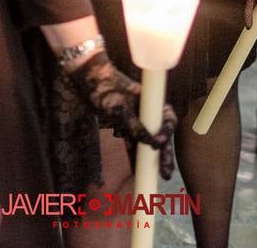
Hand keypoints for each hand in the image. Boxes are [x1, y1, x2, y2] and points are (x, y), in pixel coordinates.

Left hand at [66, 52, 177, 178]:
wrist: (89, 79)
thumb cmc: (106, 88)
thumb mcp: (120, 108)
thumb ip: (135, 126)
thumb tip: (151, 144)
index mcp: (152, 102)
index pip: (168, 120)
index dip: (166, 134)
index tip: (160, 145)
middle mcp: (149, 112)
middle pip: (161, 135)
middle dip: (164, 154)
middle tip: (165, 174)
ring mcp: (138, 119)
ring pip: (148, 142)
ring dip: (151, 159)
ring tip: (156, 177)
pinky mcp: (127, 126)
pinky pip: (134, 143)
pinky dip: (136, 156)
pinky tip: (139, 171)